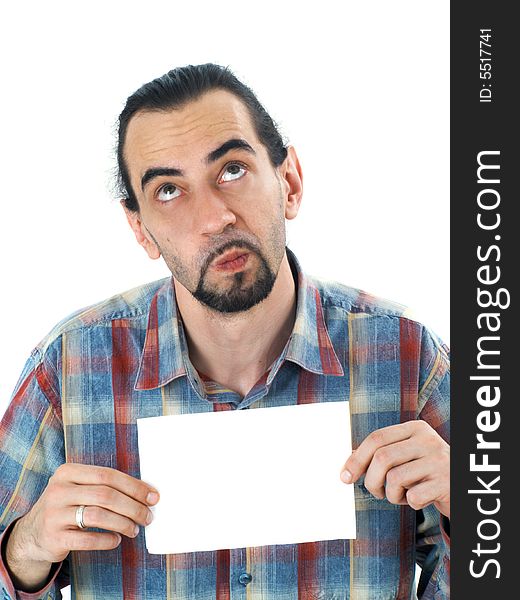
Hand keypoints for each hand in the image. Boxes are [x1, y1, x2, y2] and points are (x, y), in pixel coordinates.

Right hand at [6, 464, 158, 589]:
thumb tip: (146, 493)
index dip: (134, 486)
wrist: (33, 533)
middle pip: (106, 495)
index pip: (108, 475)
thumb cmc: (68, 505)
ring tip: (134, 529)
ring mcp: (54, 514)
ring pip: (98, 516)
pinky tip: (116, 540)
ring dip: (122, 523)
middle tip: (147, 517)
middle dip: (132, 507)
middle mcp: (59, 490)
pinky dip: (106, 540)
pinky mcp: (53, 537)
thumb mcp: (79, 488)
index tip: (152, 496)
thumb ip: (106, 486)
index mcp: (68, 471)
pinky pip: (86, 539)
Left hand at [339, 420, 449, 518]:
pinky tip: (419, 500)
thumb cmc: (426, 471)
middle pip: (382, 458)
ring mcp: (438, 461)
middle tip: (376, 492)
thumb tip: (348, 463)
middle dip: (371, 481)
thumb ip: (382, 453)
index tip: (344, 477)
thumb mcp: (407, 454)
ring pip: (395, 479)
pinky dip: (410, 504)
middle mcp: (427, 440)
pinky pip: (413, 497)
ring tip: (402, 495)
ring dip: (392, 495)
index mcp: (414, 429)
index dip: (357, 458)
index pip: (377, 438)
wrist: (463, 485)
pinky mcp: (445, 483)